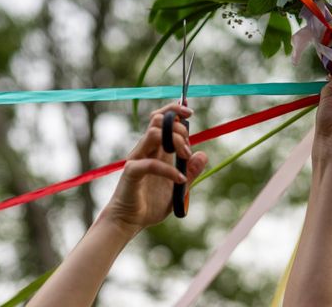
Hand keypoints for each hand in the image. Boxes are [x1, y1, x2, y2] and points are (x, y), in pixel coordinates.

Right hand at [103, 103, 207, 235]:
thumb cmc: (150, 204)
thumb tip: (202, 154)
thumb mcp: (179, 189)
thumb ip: (190, 172)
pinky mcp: (132, 172)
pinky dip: (169, 170)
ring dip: (175, 142)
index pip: (162, 118)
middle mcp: (145, 149)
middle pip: (159, 120)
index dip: (175, 110)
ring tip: (185, 158)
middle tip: (187, 151)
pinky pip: (151, 163)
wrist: (129, 222)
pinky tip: (180, 180)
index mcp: (156, 149)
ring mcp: (137, 158)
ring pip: (154, 133)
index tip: (190, 114)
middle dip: (180, 129)